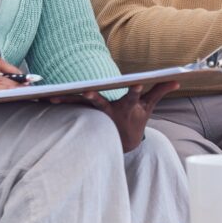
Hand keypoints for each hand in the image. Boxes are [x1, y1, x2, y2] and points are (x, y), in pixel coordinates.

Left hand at [49, 81, 179, 151]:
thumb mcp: (149, 107)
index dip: (135, 90)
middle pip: (100, 102)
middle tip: (86, 90)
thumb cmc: (136, 120)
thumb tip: (177, 79)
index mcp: (127, 106)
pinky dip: (59, 103)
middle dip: (93, 96)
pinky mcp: (84, 115)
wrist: (123, 143)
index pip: (133, 96)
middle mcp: (110, 111)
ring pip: (79, 106)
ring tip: (51, 97)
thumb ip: (160, 90)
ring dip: (66, 101)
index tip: (137, 83)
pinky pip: (70, 108)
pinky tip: (44, 99)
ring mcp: (96, 114)